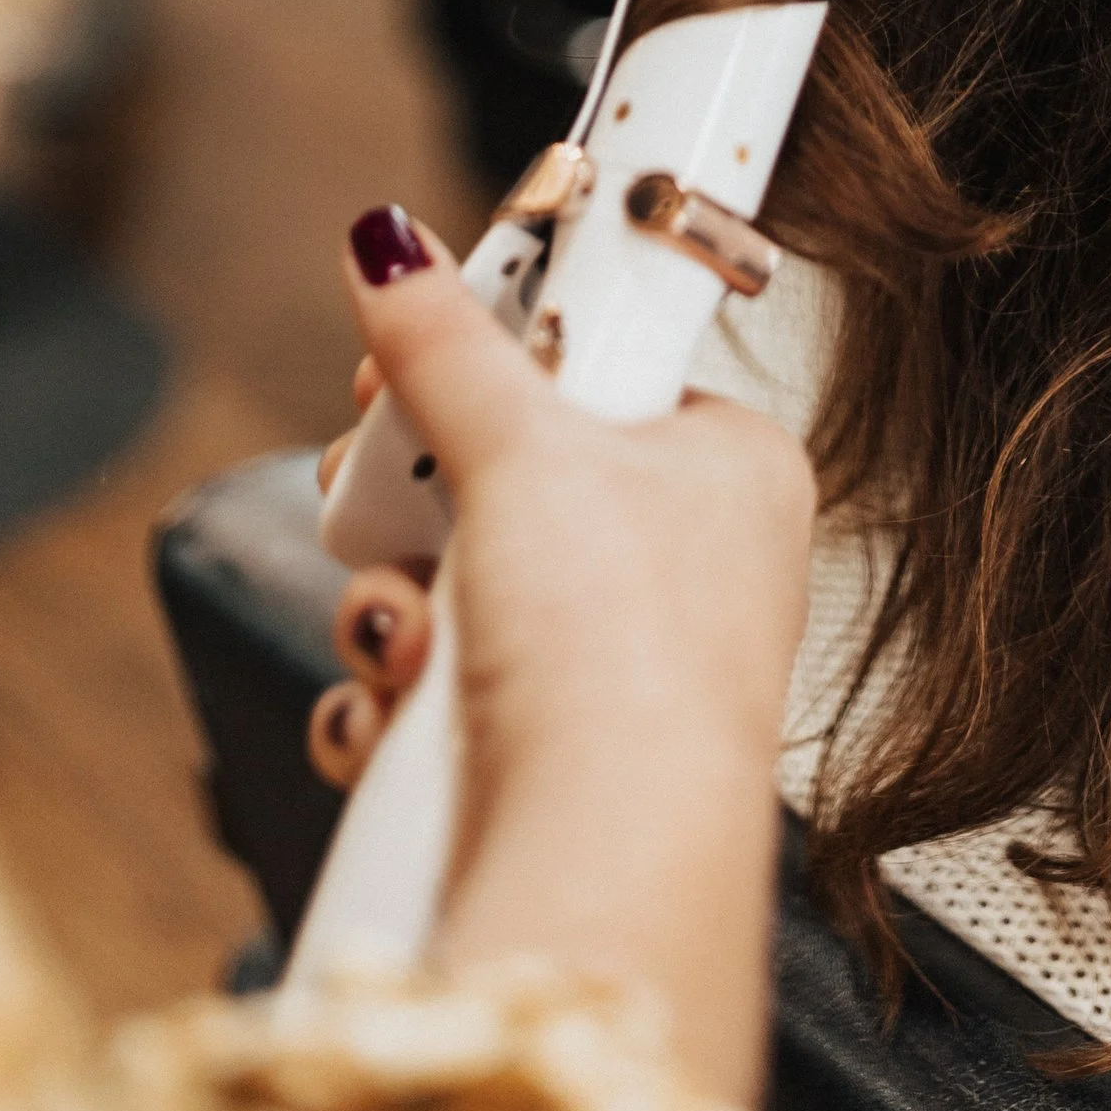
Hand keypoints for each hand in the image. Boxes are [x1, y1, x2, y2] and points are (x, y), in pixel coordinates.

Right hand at [309, 211, 815, 1102]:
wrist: (602, 864)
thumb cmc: (626, 658)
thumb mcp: (517, 447)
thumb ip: (442, 340)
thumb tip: (389, 246)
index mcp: (732, 467)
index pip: (601, 365)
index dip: (499, 356)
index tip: (417, 348)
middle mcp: (691, 567)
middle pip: (509, 477)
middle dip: (417, 501)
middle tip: (378, 486)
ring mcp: (618, 672)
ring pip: (459, 588)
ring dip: (397, 606)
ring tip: (405, 628)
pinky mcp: (547, 760)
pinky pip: (439, 694)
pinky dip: (398, 701)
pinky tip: (398, 710)